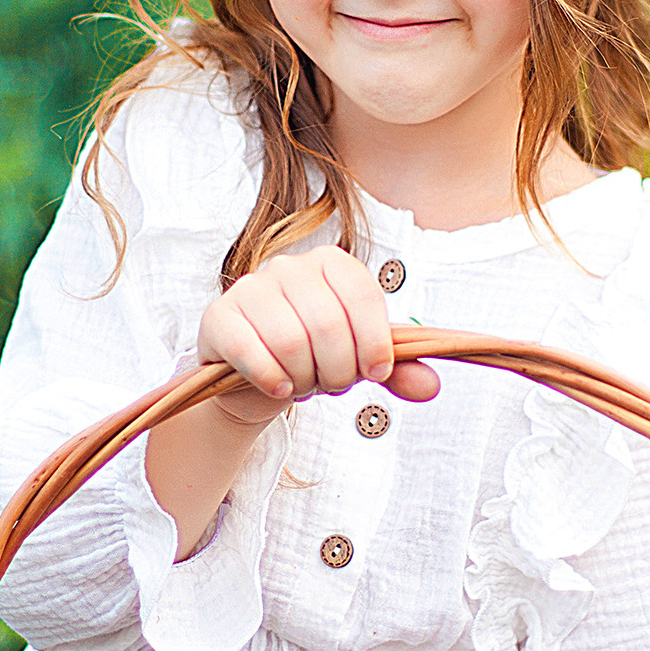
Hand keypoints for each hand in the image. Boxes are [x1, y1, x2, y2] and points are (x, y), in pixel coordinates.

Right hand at [197, 248, 438, 422]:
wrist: (258, 375)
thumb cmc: (315, 357)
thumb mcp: (359, 360)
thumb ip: (396, 369)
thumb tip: (431, 386)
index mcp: (330, 263)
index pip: (361, 294)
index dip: (374, 342)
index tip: (374, 372)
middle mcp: (288, 265)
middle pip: (327, 324)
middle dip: (338, 371)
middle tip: (333, 385)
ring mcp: (249, 288)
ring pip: (290, 341)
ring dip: (304, 379)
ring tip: (304, 384)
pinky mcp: (219, 317)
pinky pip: (250, 351)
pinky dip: (271, 379)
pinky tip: (278, 387)